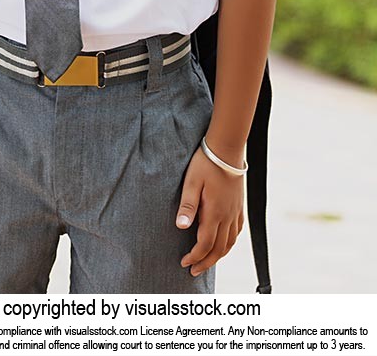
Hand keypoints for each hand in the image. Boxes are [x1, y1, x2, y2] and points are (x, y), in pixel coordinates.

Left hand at [176, 146, 243, 275]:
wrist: (227, 148)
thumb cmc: (206, 163)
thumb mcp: (191, 182)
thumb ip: (187, 205)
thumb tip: (180, 226)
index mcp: (214, 212)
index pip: (205, 244)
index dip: (195, 257)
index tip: (184, 263)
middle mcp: (227, 216)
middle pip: (219, 249)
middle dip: (206, 262)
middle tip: (193, 271)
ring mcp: (235, 211)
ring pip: (230, 243)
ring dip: (218, 255)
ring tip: (207, 261)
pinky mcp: (239, 205)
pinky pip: (237, 231)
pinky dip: (230, 242)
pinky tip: (225, 243)